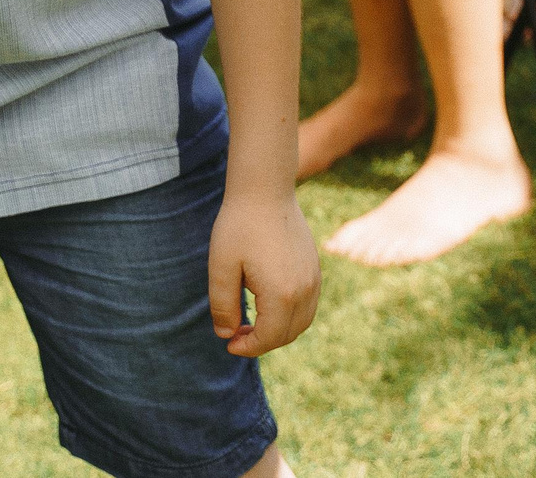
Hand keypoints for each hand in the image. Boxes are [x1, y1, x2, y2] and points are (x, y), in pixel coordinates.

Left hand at [207, 191, 319, 356]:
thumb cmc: (239, 225)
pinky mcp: (315, 268)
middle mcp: (304, 290)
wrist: (265, 189)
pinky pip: (308, 305)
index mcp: (281, 294)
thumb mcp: (220, 267)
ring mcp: (313, 278)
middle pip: (287, 334)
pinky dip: (291, 315)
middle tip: (236, 334)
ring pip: (302, 322)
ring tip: (252, 323)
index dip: (248, 347)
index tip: (229, 343)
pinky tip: (268, 305)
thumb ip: (223, 306)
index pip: (269, 338)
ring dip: (279, 330)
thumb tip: (227, 334)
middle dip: (262, 342)